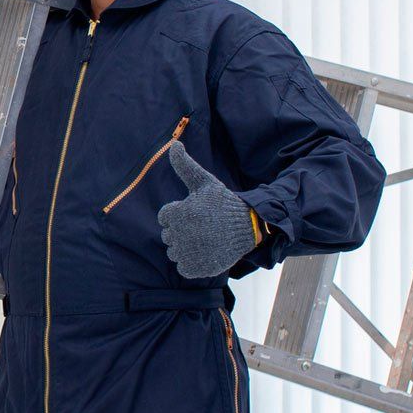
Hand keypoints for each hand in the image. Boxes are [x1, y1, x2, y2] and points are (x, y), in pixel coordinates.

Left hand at [157, 143, 257, 278]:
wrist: (248, 226)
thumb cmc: (223, 203)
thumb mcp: (204, 182)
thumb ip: (184, 165)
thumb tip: (173, 143)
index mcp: (177, 213)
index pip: (165, 217)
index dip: (179, 214)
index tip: (197, 213)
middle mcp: (179, 234)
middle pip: (168, 236)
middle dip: (182, 231)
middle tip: (203, 226)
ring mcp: (187, 253)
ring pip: (174, 252)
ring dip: (185, 248)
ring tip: (205, 239)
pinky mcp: (195, 268)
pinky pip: (182, 267)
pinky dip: (191, 263)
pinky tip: (205, 252)